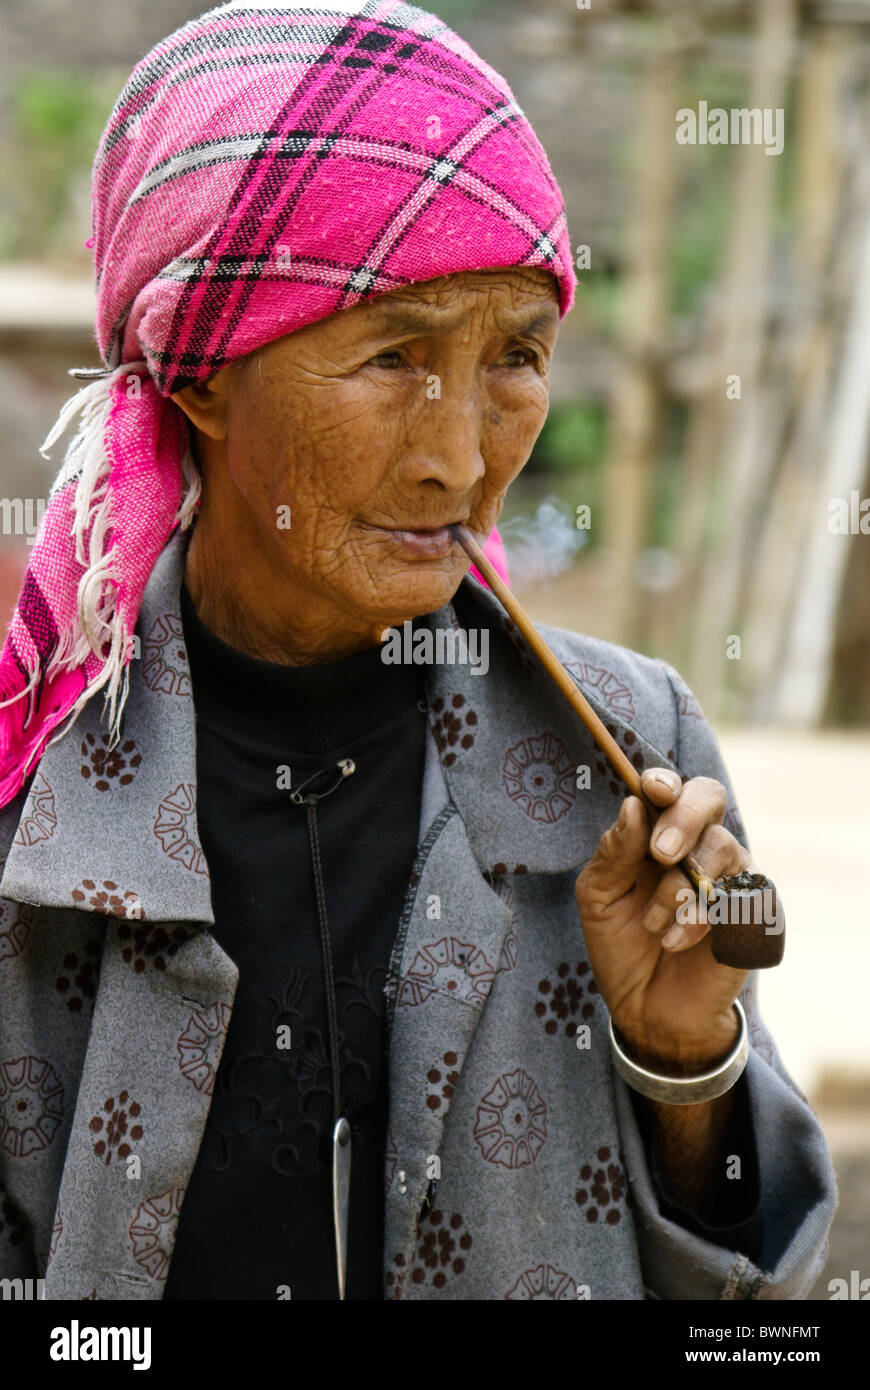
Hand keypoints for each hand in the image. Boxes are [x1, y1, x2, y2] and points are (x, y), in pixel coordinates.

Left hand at [575, 769, 752, 1074]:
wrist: (648, 1010)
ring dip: (678, 888)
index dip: (665, 782)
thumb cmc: (621, 944)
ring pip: (721, 848)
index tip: (652, 789)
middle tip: (660, 853)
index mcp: (659, 833)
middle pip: (709, 797)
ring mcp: (732, 875)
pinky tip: (673, 942)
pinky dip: (699, 919)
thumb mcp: (599, 898)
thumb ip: (613, 853)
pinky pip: (738, 894)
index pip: (672, 789)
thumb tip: (632, 806)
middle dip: (683, 819)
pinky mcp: (755, 911)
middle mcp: (699, 845)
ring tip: (653, 925)